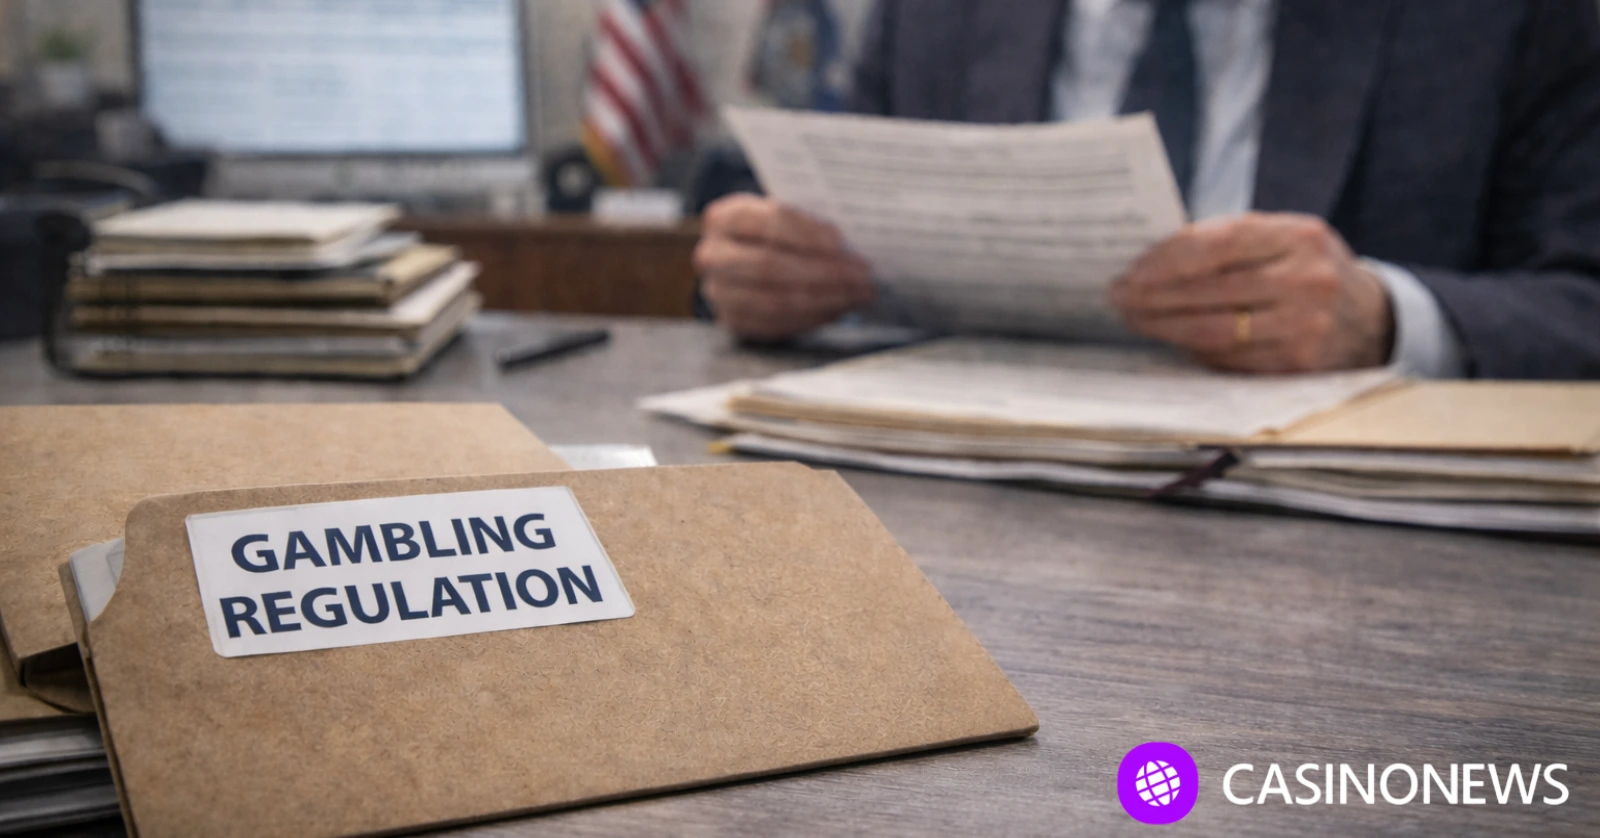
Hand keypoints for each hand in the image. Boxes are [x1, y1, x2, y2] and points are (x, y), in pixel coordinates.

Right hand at [695, 194, 875, 340]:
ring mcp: (719, 292)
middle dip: (823, 272)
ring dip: (824, 299)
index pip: (768, 222)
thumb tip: (854, 242)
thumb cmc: (779, 231)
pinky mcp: (733, 321)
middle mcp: (713, 255)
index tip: (841, 243)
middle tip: (863, 275)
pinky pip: (776, 325)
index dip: (806, 233)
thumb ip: (810, 224)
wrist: (748, 257)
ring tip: (859, 294)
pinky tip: (838, 309)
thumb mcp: (788, 216)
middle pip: (770, 266)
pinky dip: (812, 318)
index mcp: (724, 217)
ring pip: (774, 301)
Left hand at [1109, 213, 1394, 372]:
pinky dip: (1194, 350)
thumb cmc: (1305, 269)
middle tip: (1117, 298)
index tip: (1129, 270)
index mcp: (1298, 235)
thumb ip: (1226, 241)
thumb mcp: (1281, 238)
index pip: (1218, 244)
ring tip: (1134, 319)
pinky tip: (1172, 340)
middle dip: (1153, 297)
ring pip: (1214, 331)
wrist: (1370, 316)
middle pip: (1211, 291)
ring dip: (1164, 327)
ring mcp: (1307, 324)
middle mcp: (1307, 279)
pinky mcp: (1300, 363)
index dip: (1167, 259)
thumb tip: (1148, 258)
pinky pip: (1230, 359)